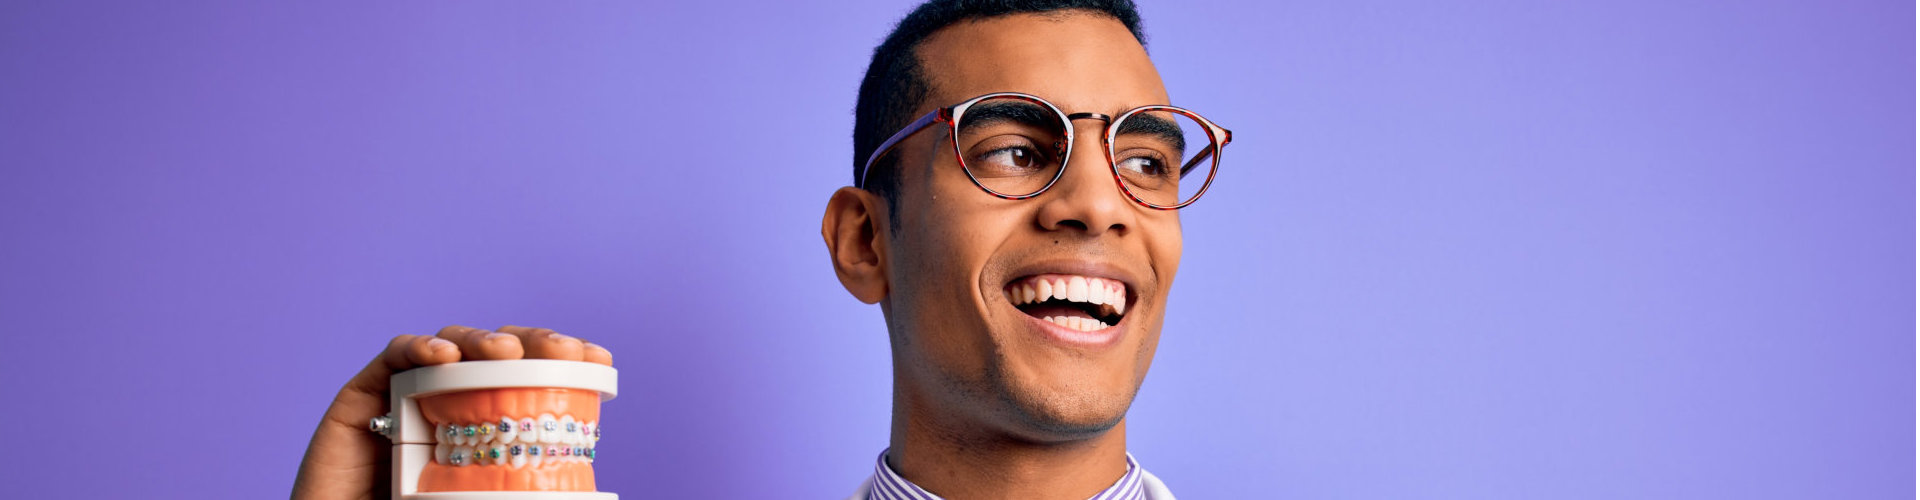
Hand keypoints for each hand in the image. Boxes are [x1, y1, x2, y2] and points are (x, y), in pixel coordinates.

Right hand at [290, 325, 613, 499]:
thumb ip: (515, 493)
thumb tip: (585, 499)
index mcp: (484, 434)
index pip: (530, 382)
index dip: (565, 363)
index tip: (599, 360)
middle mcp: (449, 408)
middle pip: (496, 356)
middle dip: (533, 342)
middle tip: (562, 351)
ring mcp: (406, 398)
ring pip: (453, 345)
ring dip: (484, 340)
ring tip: (509, 354)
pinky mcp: (363, 397)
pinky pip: (395, 355)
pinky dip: (420, 346)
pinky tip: (443, 354)